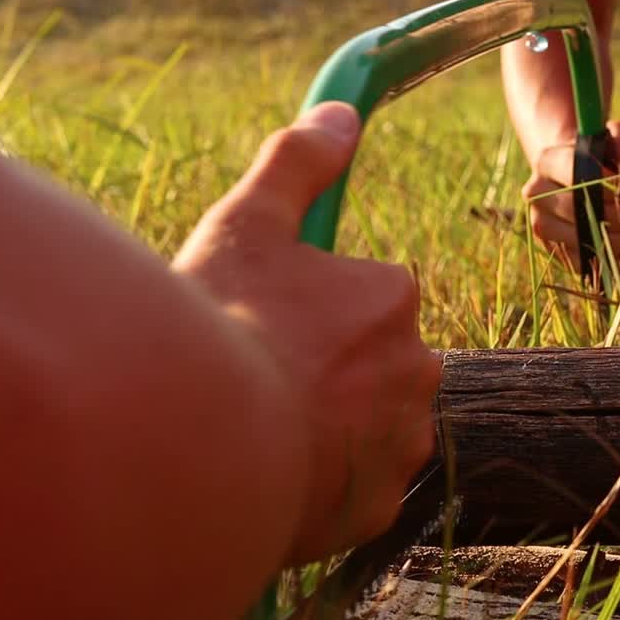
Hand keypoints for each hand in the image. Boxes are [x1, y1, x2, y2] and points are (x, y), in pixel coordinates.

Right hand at [172, 102, 440, 563]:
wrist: (201, 444)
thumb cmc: (224, 324)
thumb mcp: (247, 225)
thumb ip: (297, 165)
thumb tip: (342, 112)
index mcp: (392, 296)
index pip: (364, 297)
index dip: (310, 309)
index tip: (265, 322)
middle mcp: (418, 367)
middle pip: (371, 362)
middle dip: (327, 369)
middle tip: (259, 376)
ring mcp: (401, 441)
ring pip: (366, 426)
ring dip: (328, 426)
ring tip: (260, 428)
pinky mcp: (378, 507)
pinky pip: (353, 487)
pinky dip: (321, 483)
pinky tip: (271, 474)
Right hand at [524, 120, 619, 269]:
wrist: (577, 178)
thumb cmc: (601, 157)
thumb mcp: (618, 139)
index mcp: (547, 161)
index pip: (576, 173)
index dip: (608, 184)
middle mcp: (535, 193)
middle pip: (576, 209)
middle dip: (613, 214)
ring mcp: (539, 223)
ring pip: (577, 238)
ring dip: (612, 239)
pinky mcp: (550, 249)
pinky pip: (578, 262)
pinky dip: (604, 260)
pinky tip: (618, 248)